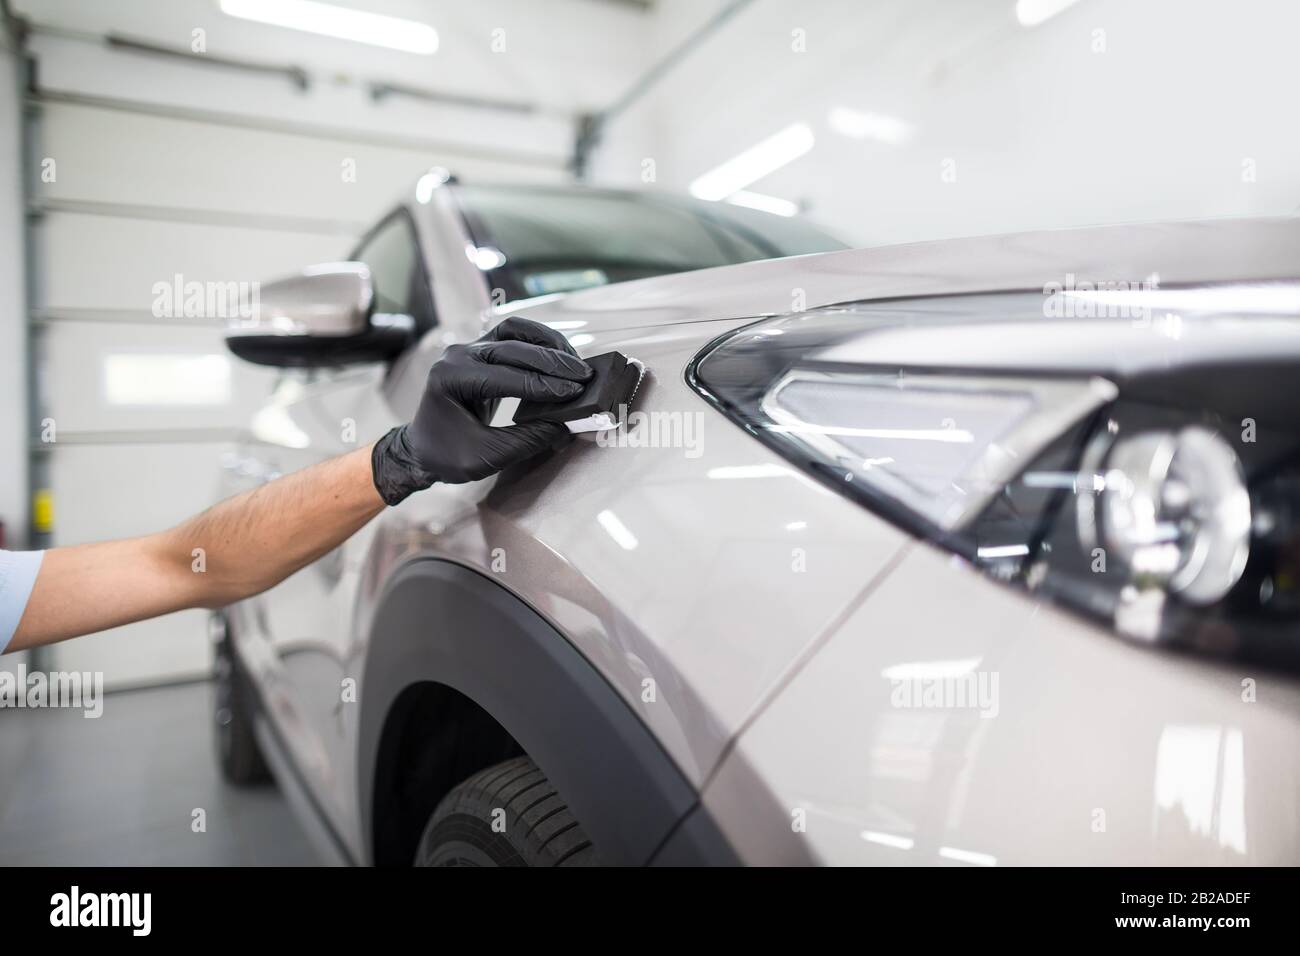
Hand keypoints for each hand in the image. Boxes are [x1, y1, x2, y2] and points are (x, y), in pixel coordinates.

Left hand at [371, 318, 591, 503]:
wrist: (423, 448)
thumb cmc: (446, 455)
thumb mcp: (486, 457)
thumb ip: (526, 440)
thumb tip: (565, 425)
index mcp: (451, 378)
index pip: (506, 376)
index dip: (543, 385)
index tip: (574, 393)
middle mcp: (458, 355)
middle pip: (513, 347)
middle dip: (551, 362)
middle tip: (583, 377)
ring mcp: (469, 349)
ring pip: (514, 330)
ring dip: (547, 342)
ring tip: (575, 361)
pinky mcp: (481, 351)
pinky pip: (513, 336)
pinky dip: (539, 342)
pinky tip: (560, 355)